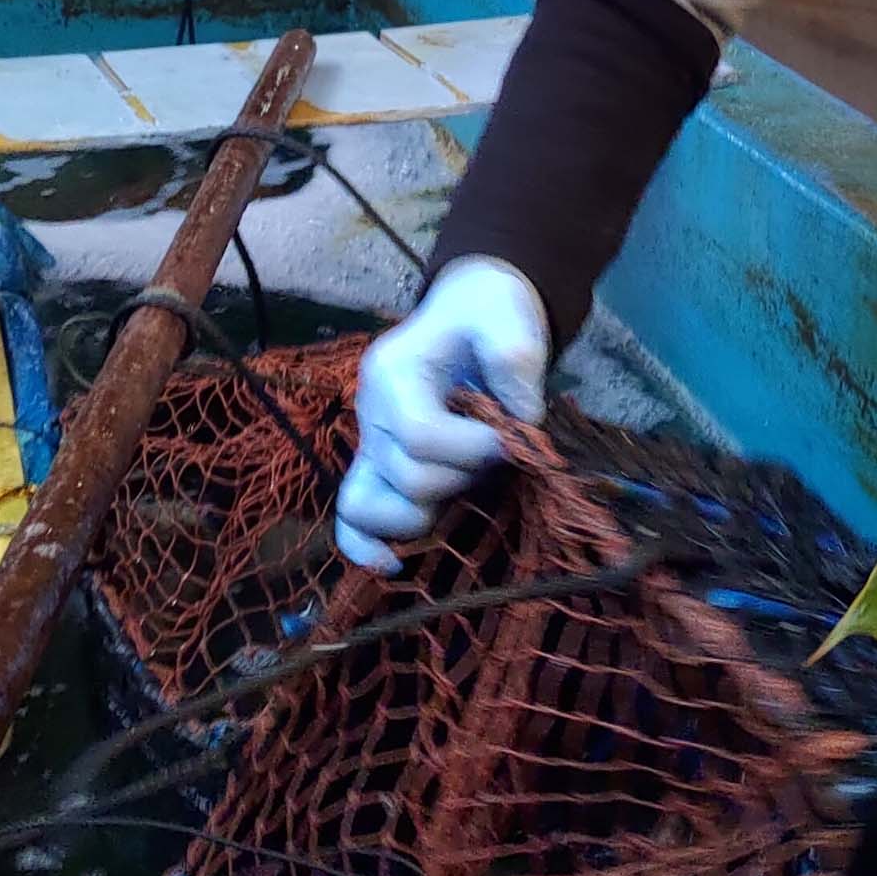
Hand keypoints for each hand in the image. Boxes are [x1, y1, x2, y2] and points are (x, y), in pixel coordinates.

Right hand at [334, 258, 550, 571]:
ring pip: (371, 504)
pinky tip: (393, 564)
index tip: (509, 441)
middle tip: (497, 454)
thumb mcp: (508, 319)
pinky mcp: (378, 466)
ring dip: (425, 511)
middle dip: (462, 475)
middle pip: (406, 476)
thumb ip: (515, 361)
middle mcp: (370, 411)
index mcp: (392, 372)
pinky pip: (353, 514)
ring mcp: (370, 442)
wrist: (473, 312)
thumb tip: (523, 423)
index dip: (470, 450)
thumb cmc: (489, 315)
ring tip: (462, 491)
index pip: (420, 435)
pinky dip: (366, 544)